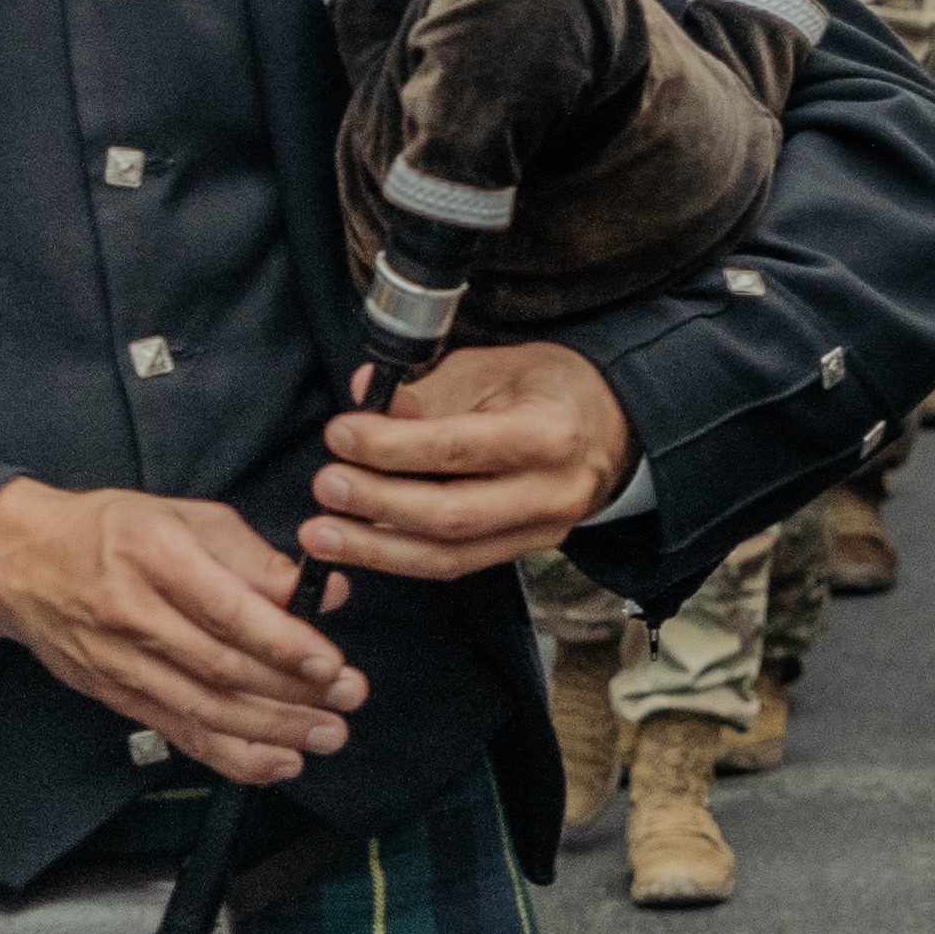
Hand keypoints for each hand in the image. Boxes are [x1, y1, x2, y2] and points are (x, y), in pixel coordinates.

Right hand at [0, 478, 363, 785]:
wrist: (23, 565)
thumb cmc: (113, 531)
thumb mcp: (188, 517)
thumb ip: (256, 557)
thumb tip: (319, 591)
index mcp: (155, 557)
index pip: (226, 610)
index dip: (282, 642)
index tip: (329, 660)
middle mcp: (135, 616)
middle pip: (221, 668)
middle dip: (292, 692)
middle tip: (347, 700)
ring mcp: (122, 664)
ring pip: (204, 709)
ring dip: (272, 730)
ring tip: (326, 735)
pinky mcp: (118, 697)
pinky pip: (179, 734)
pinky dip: (231, 755)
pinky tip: (276, 761)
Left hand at [305, 344, 636, 583]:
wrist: (612, 425)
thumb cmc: (550, 387)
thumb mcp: (496, 367)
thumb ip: (430, 389)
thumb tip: (366, 398)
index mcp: (550, 433)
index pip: (459, 448)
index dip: (392, 446)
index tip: (342, 433)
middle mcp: (550, 493)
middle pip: (451, 514)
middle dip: (377, 503)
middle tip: (326, 485)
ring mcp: (540, 532)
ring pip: (448, 556)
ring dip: (376, 548)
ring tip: (322, 535)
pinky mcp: (522, 553)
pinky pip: (454, 566)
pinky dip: (400, 558)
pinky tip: (360, 545)